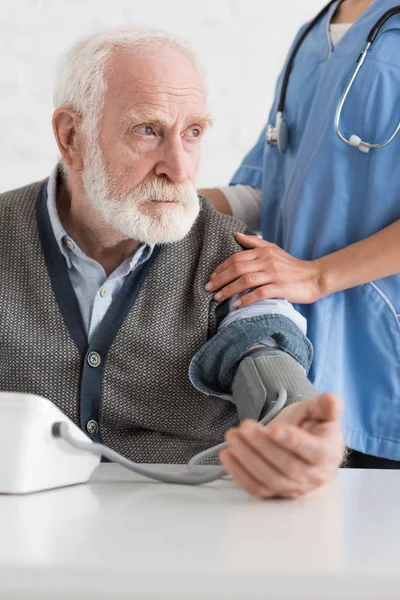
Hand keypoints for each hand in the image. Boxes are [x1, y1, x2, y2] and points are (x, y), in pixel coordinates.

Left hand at [205, 232, 322, 305]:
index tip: (212, 277)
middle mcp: (267, 261)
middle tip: (209, 288)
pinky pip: (259, 293)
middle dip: (220, 279)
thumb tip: (235, 235)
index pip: (236, 257)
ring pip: (246, 280)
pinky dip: (246, 299)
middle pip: (238, 268)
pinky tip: (237, 304)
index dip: (222, 268)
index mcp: (264, 252)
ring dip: (229, 290)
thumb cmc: (292, 266)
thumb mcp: (274, 250)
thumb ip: (254, 243)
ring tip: (218, 298)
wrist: (315, 277)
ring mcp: (274, 275)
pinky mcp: (281, 288)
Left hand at [219, 393, 343, 499]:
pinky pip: (256, 489)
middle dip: (262, 446)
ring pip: (270, 480)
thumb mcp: (318, 410)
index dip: (294, 441)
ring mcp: (294, 488)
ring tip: (232, 436)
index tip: (274, 429)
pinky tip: (227, 456)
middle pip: (287, 467)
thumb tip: (332, 401)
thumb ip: (326, 405)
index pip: (314, 452)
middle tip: (244, 427)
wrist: (301, 441)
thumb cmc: (310, 425)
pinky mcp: (275, 494)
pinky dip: (239, 474)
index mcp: (328, 453)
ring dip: (247, 458)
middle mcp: (314, 476)